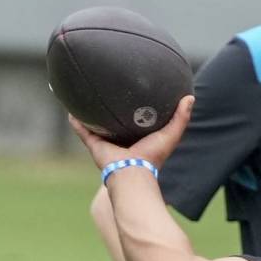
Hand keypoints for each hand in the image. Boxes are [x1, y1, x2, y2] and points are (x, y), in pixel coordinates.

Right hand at [69, 96, 194, 170]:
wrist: (133, 172)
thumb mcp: (171, 134)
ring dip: (90, 113)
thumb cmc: (154, 156)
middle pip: (114, 121)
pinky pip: (83, 131)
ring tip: (84, 96)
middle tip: (108, 89)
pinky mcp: (95, 146)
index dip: (136, 107)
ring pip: (96, 124)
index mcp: (138, 137)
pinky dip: (76, 122)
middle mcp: (122, 139)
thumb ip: (181, 117)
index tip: (134, 91)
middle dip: (111, 109)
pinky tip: (70, 110)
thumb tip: (190, 97)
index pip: (137, 120)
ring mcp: (107, 142)